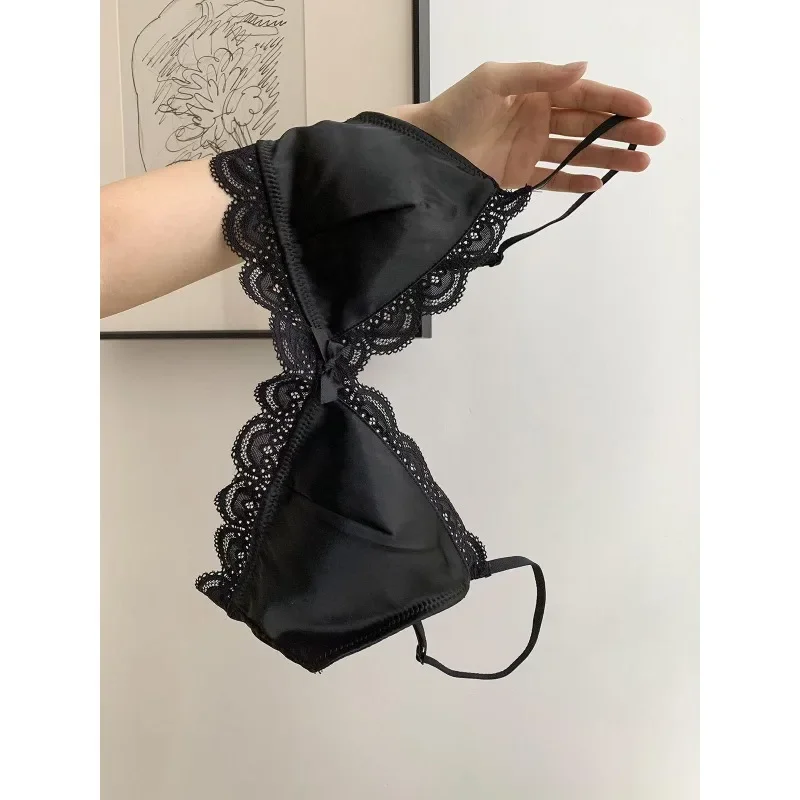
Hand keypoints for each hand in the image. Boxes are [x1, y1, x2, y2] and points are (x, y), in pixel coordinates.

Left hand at [393, 61, 664, 191]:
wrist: (426, 151)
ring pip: (577, 153)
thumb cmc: (456, 110)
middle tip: (654, 139)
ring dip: (608, 158)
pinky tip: (598, 185)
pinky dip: (574, 183)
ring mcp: (531, 149)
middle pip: (589, 125)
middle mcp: (539, 118)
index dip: (615, 101)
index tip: (644, 109)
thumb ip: (539, 76)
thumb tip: (583, 68)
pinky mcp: (519, 177)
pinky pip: (553, 180)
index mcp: (536, 91)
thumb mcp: (495, 81)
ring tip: (639, 164)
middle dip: (622, 130)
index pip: (584, 95)